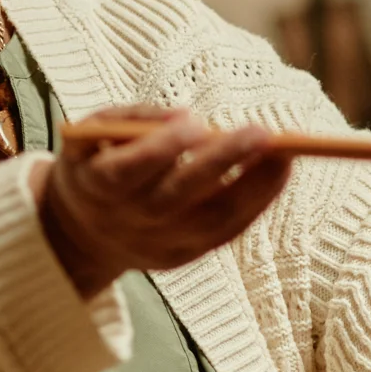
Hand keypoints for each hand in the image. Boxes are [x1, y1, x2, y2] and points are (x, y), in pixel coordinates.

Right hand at [41, 109, 293, 297]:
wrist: (84, 233)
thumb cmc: (95, 164)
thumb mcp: (93, 133)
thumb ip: (133, 119)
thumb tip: (185, 116)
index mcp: (98, 186)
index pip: (129, 171)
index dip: (162, 148)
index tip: (196, 122)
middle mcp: (130, 221)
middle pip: (179, 196)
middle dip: (223, 162)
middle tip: (262, 132)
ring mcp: (159, 243)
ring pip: (213, 220)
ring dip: (254, 187)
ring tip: (285, 154)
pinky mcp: (185, 255)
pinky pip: (226, 232)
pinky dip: (256, 203)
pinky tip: (278, 173)